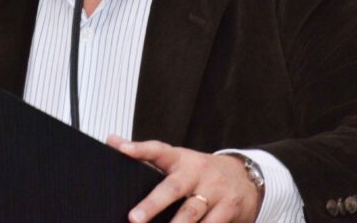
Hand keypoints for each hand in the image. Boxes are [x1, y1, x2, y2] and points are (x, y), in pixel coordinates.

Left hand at [107, 135, 261, 222]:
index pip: (158, 150)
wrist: (246, 177)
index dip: (139, 148)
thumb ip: (147, 155)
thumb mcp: (178, 160)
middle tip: (134, 218)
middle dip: (153, 204)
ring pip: (192, 212)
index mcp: (181, 159)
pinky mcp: (228, 209)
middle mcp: (198, 173)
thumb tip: (111, 140)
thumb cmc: (201, 172)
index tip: (121, 149)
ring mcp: (215, 191)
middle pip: (173, 188)